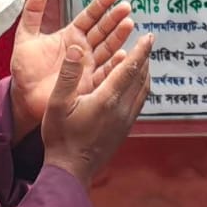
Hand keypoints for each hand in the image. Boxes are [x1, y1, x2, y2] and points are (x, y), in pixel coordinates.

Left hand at [10, 0, 133, 138]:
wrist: (23, 98)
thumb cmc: (25, 69)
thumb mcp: (26, 37)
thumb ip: (33, 13)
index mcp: (71, 35)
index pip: (90, 16)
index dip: (102, 4)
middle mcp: (83, 49)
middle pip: (103, 30)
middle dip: (115, 18)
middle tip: (126, 7)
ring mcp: (87, 66)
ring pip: (107, 48)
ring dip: (119, 37)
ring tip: (128, 24)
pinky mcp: (88, 83)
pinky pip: (104, 73)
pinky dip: (115, 64)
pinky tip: (124, 55)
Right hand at [42, 28, 153, 187]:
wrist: (71, 171)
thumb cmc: (61, 137)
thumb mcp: (57, 104)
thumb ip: (68, 75)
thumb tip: (77, 49)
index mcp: (107, 100)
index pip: (129, 69)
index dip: (140, 50)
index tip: (149, 36)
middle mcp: (122, 109)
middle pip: (141, 78)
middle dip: (145, 57)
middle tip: (147, 41)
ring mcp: (126, 121)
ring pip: (143, 90)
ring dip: (145, 72)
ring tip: (143, 58)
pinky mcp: (125, 129)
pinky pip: (139, 102)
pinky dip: (141, 86)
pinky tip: (135, 84)